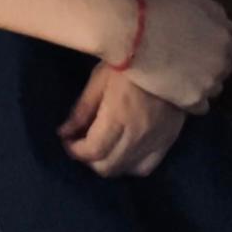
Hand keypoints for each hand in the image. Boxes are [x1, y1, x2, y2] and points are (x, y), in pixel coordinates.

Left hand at [58, 61, 185, 177]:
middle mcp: (137, 136)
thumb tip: (64, 133)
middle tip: (80, 142)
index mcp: (117, 117)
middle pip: (108, 167)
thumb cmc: (127, 67)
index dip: (75, 151)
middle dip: (89, 159)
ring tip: (99, 147)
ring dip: (108, 163)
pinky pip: (146, 168)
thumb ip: (81, 110)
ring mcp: (155, 142)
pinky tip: (121, 153)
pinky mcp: (167, 143)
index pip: (93, 151)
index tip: (66, 140)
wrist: (167, 61)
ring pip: (126, 170)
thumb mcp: (98, 81)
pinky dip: (129, 166)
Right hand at [114, 0, 231, 112]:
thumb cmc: (156, 9)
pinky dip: (188, 100)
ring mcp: (209, 83)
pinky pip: (199, 107)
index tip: (192, 45)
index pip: (227, 49)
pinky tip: (174, 91)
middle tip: (182, 60)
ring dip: (199, 84)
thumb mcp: (191, 1)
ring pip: (212, 89)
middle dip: (206, 65)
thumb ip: (216, 15)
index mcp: (225, 38)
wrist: (129, 31)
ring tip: (176, 77)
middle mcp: (223, 63)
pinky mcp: (192, 100)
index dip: (208, 46)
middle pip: (221, 70)